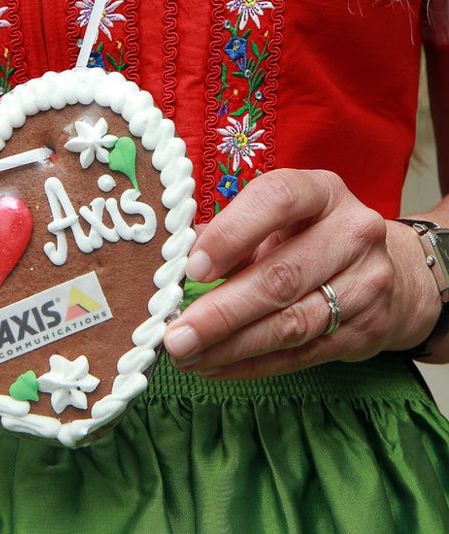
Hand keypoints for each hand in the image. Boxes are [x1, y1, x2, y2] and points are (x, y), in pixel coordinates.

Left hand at [164, 169, 441, 379]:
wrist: (389, 272)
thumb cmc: (309, 238)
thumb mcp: (276, 221)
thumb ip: (229, 235)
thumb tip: (172, 261)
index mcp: (321, 192)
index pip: (277, 201)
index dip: (231, 234)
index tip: (192, 270)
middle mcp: (352, 233)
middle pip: (282, 277)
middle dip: (221, 312)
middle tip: (175, 337)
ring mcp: (366, 284)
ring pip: (291, 324)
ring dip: (231, 346)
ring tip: (187, 357)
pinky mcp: (366, 330)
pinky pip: (300, 354)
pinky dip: (252, 364)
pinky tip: (215, 367)